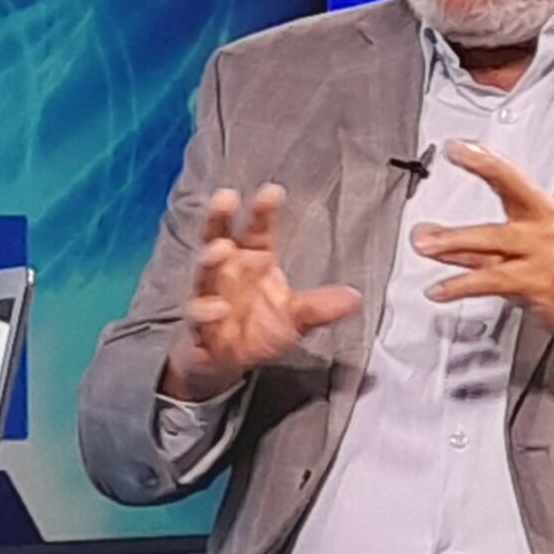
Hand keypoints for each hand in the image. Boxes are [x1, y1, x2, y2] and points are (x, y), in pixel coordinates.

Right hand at [162, 183, 360, 400]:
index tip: (272, 190)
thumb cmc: (258, 329)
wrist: (224, 363)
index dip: (263, 211)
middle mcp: (226, 272)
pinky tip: (218, 308)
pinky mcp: (199, 326)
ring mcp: (209, 296)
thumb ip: (319, 307)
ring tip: (221, 249)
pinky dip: (206, 311)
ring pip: (205, 272)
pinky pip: (199, 315)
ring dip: (210, 258)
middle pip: (218, 237)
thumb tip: (354, 297)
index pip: (256, 230)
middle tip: (226, 197)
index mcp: (252, 261)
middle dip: (219, 218)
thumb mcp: (294, 318)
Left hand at [410, 139, 553, 348]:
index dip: (485, 159)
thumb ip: (471, 243)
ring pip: (494, 241)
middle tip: (442, 173)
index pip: (511, 177)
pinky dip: (462, 285)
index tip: (457, 147)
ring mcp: (542, 253)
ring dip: (455, 241)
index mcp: (541, 211)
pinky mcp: (537, 282)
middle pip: (509, 197)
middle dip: (474, 188)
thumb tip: (428, 234)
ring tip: (424, 243)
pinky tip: (439, 289)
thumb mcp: (518, 248)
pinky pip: (493, 280)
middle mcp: (543, 227)